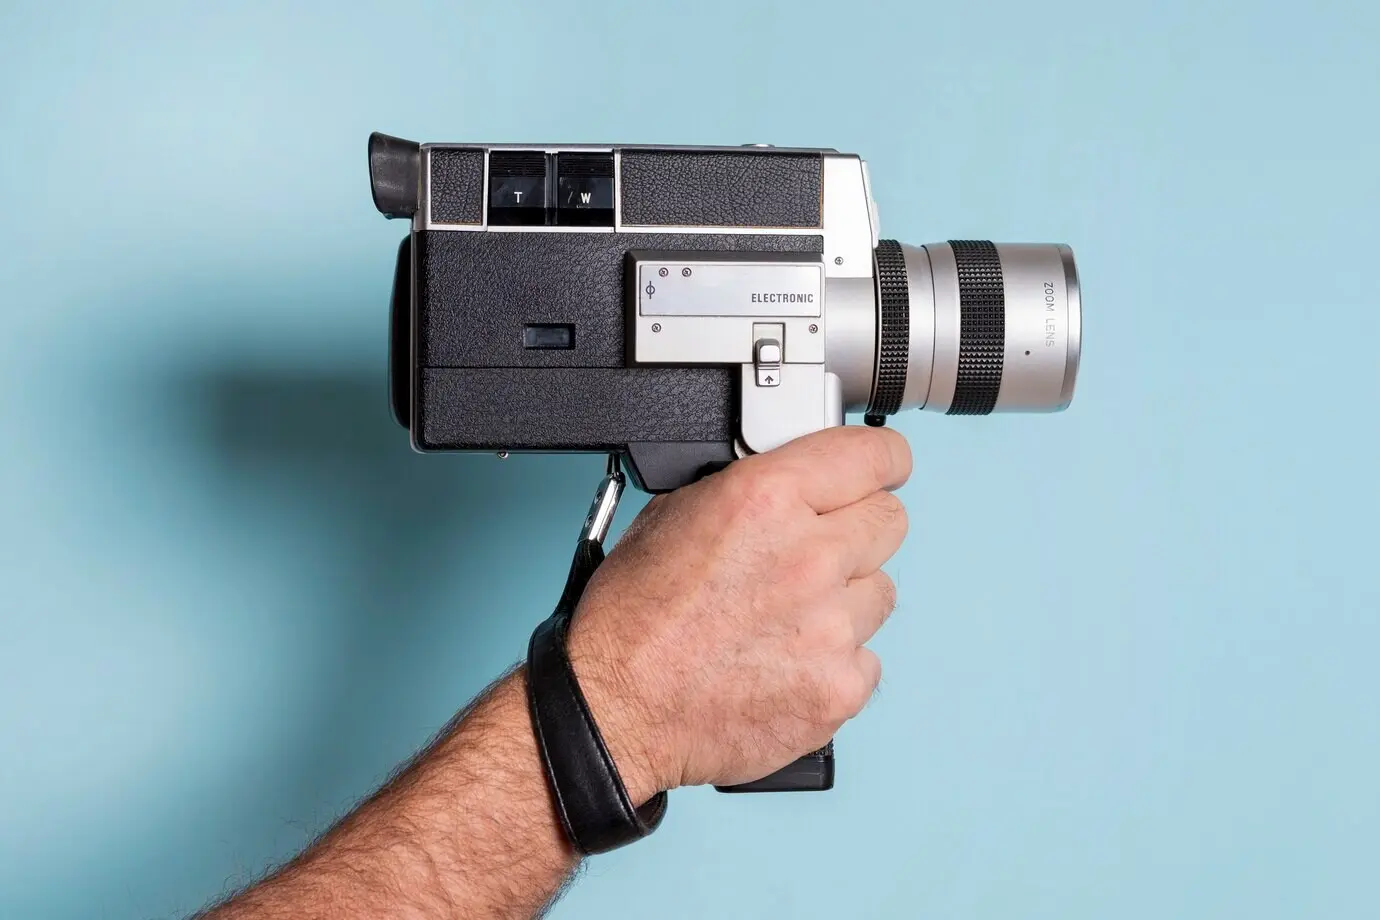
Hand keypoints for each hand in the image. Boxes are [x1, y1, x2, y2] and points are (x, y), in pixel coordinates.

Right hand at [566, 425, 911, 800]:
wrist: (618, 708)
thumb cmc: (634, 619)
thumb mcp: (674, 513)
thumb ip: (752, 489)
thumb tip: (797, 482)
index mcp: (767, 499)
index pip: (874, 456)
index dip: (880, 462)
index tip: (882, 470)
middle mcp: (808, 557)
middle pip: (890, 521)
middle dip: (857, 531)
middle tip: (817, 554)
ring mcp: (831, 627)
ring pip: (882, 592)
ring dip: (846, 600)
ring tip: (786, 618)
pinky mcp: (839, 687)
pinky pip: (868, 658)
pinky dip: (835, 661)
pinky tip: (787, 661)